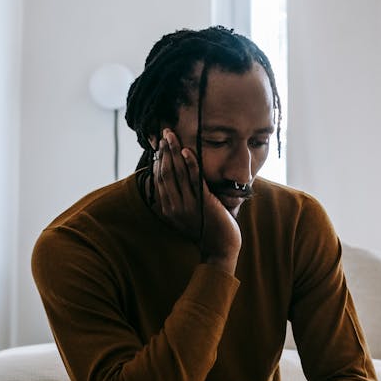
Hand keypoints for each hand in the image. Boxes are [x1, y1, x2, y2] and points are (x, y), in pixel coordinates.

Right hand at [153, 129, 240, 270]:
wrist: (220, 248)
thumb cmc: (207, 229)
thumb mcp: (187, 214)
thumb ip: (180, 199)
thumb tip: (175, 182)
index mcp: (168, 209)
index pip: (159, 179)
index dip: (159, 160)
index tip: (160, 145)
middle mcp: (174, 207)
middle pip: (165, 173)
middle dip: (164, 151)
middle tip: (164, 133)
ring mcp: (187, 205)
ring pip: (177, 173)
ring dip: (174, 152)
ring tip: (171, 135)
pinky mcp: (202, 203)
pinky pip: (194, 180)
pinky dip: (190, 164)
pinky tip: (187, 150)